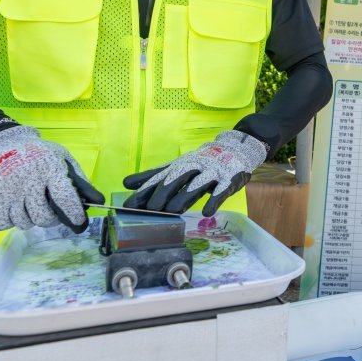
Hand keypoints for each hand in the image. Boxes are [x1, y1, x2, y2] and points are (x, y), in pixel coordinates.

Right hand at [0, 125, 103, 232]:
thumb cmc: (35, 153)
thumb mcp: (60, 157)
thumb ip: (77, 179)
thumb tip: (96, 201)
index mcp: (49, 168)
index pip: (65, 199)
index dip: (74, 215)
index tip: (79, 223)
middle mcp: (28, 181)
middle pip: (43, 218)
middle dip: (50, 218)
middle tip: (49, 210)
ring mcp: (5, 191)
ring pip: (24, 222)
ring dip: (29, 216)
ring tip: (27, 199)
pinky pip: (6, 223)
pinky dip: (10, 217)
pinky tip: (11, 201)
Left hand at [123, 130, 267, 214]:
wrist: (235, 148)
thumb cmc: (201, 163)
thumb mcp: (176, 167)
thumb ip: (153, 176)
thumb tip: (126, 183)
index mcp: (179, 166)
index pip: (159, 178)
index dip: (145, 191)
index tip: (129, 205)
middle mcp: (194, 167)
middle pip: (177, 179)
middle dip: (164, 193)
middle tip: (152, 209)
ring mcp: (211, 173)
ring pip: (197, 184)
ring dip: (185, 196)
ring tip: (174, 210)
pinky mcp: (228, 179)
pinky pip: (221, 190)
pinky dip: (215, 200)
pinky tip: (207, 212)